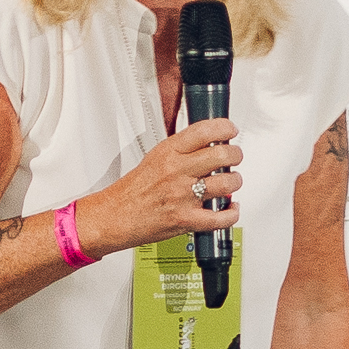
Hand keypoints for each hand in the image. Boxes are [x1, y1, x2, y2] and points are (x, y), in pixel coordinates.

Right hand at [81, 117, 244, 255]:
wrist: (113, 216)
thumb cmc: (131, 191)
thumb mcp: (153, 158)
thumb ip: (179, 151)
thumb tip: (205, 144)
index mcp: (168, 153)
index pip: (204, 131)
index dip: (225, 128)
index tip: (230, 131)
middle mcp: (177, 172)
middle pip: (222, 155)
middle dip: (235, 155)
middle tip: (234, 157)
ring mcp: (183, 196)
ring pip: (227, 184)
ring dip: (234, 182)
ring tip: (230, 182)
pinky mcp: (186, 220)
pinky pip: (221, 217)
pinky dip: (231, 213)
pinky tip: (230, 207)